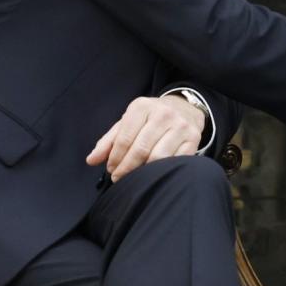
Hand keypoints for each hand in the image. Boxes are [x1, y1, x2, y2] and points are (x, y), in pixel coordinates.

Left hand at [85, 95, 205, 181]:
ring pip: (158, 157)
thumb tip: (91, 160)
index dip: (115, 158)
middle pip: (140, 149)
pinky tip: (155, 173)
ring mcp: (180, 126)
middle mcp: (163, 114)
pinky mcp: (193, 138)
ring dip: (144, 172)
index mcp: (142, 107)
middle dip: (127, 168)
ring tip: (136, 177)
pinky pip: (176, 160)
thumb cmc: (150, 118)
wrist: (184, 108)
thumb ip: (108, 141)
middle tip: (119, 178)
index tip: (111, 169)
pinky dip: (163, 170)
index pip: (124, 139)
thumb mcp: (128, 122)